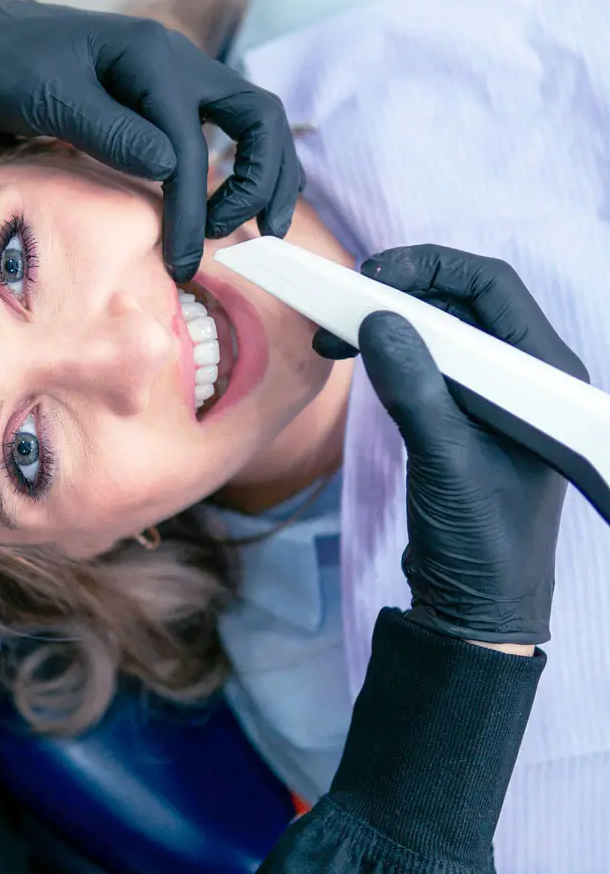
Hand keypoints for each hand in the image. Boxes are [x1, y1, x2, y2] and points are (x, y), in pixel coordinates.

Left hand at [0, 0, 303, 282]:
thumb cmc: (7, 65)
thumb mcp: (48, 97)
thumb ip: (109, 131)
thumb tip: (171, 171)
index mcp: (152, 59)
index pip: (191, 149)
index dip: (192, 211)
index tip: (182, 262)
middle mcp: (179, 63)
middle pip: (260, 118)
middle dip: (264, 180)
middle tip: (254, 236)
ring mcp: (178, 78)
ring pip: (253, 122)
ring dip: (264, 174)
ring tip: (257, 227)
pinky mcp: (168, 98)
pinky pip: (224, 130)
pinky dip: (239, 166)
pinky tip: (228, 204)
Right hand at [313, 245, 588, 644]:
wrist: (477, 606)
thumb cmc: (483, 542)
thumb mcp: (447, 460)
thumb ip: (415, 387)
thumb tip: (378, 320)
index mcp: (542, 376)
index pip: (492, 288)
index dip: (432, 267)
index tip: (374, 274)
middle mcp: (523, 376)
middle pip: (461, 301)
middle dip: (400, 291)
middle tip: (343, 300)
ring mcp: (490, 394)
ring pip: (436, 328)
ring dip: (385, 322)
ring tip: (332, 331)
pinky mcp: (461, 414)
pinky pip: (423, 361)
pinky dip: (386, 352)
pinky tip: (351, 354)